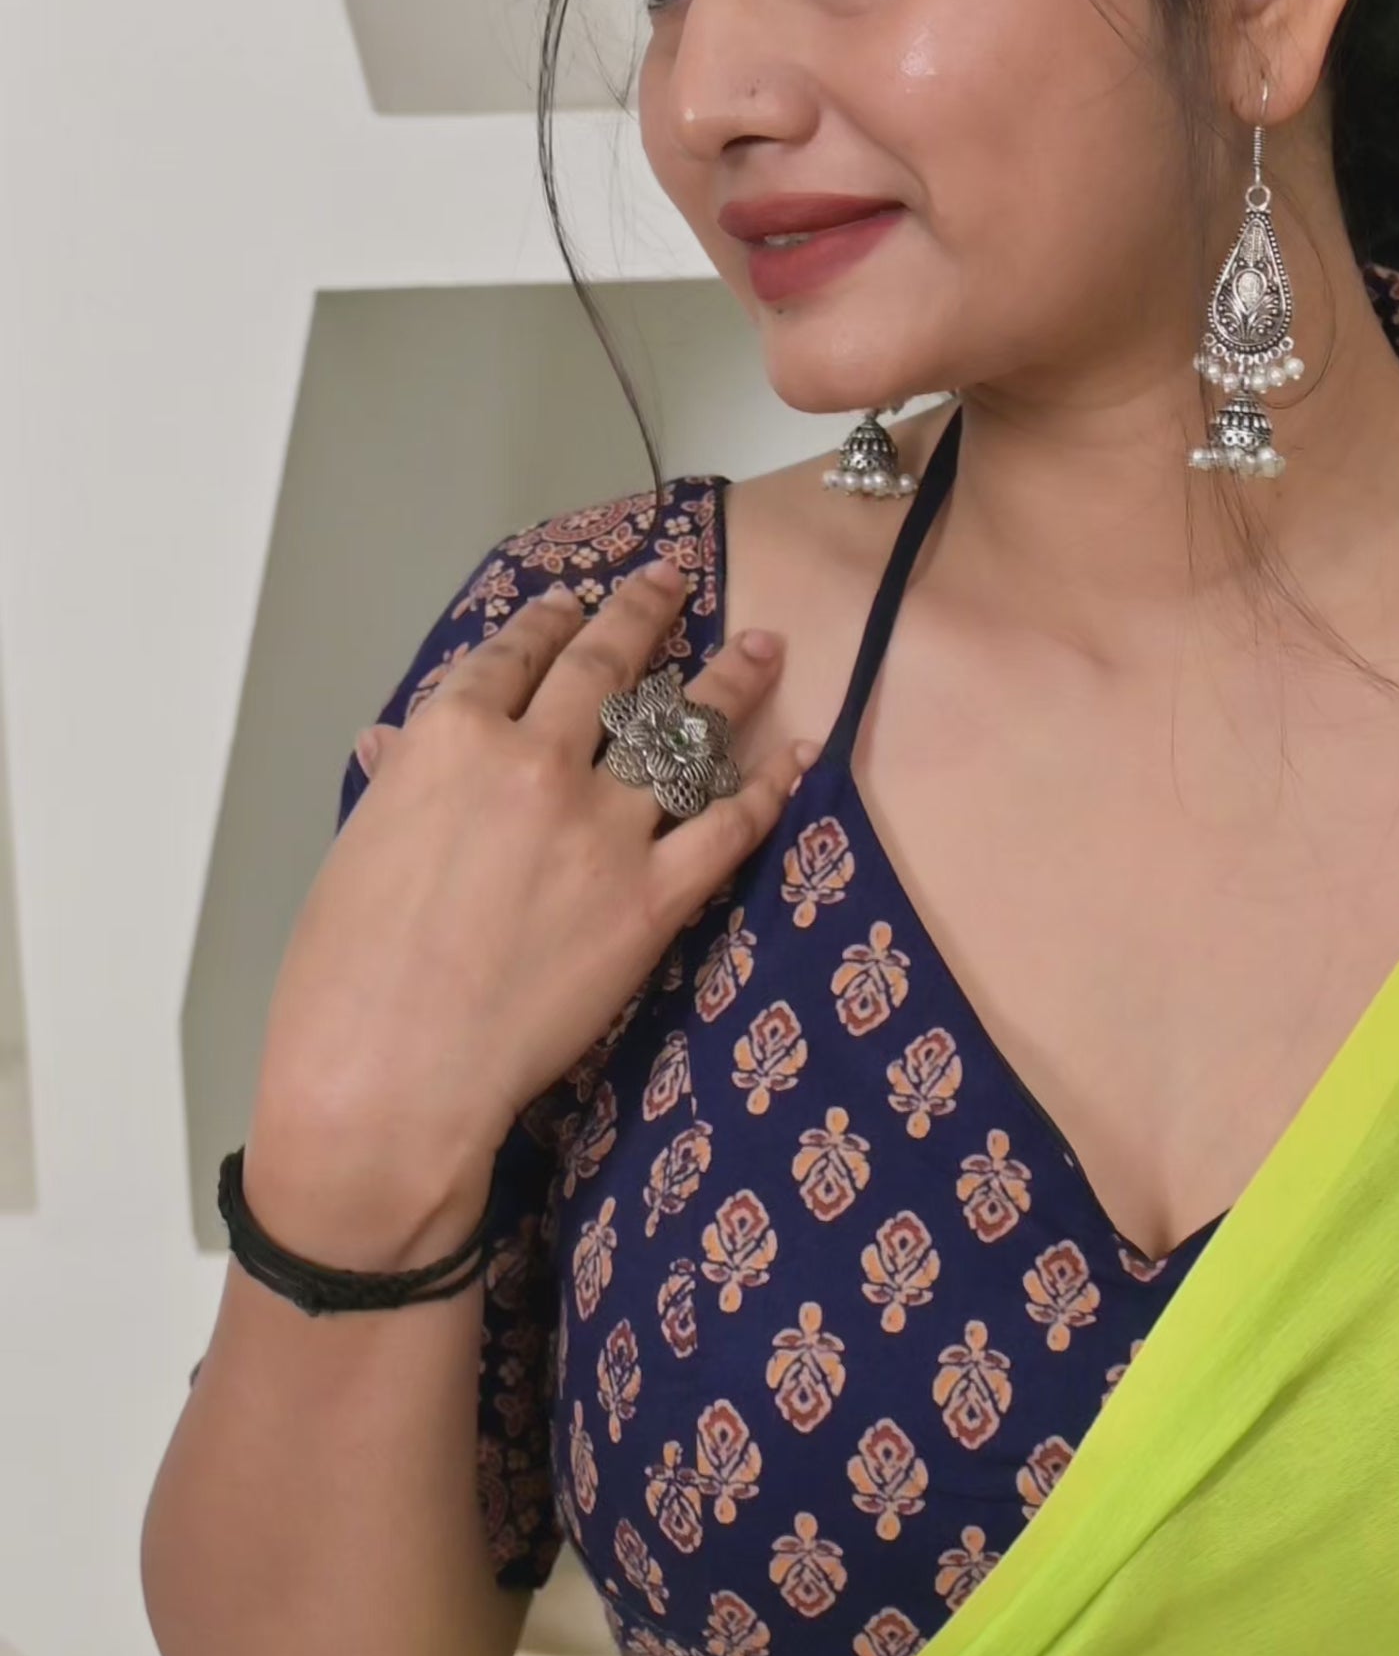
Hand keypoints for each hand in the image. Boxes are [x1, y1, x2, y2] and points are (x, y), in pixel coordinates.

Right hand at [245, 561, 809, 1262]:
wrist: (392, 1073)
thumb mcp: (357, 854)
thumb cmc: (344, 976)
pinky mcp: (654, 897)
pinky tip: (796, 754)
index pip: (512, 656)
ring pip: (682, 732)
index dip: (550, 620)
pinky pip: (727, 825)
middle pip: (605, 670)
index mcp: (449, 741)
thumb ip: (398, 786)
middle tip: (672, 582)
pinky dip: (768, 785)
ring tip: (764, 646)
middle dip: (644, 615)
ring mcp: (603, 827)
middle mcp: (535, 762)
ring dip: (730, 680)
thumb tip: (397, 744)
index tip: (575, 601)